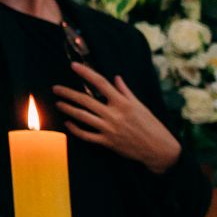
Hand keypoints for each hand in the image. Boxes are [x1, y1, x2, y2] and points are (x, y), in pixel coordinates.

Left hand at [54, 63, 183, 172]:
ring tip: (58, 103)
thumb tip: (116, 77)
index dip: (86, 73)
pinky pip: (87, 135)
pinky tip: (68, 123)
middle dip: (68, 93)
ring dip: (68, 109)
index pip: (101, 83)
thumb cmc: (152, 126)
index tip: (74, 65)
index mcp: (123, 103)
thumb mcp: (141, 106)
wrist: (160, 150)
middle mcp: (114, 115)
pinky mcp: (108, 142)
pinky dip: (75, 129)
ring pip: (82, 117)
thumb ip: (126, 92)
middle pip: (86, 100)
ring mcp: (110, 129)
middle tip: (55, 88)